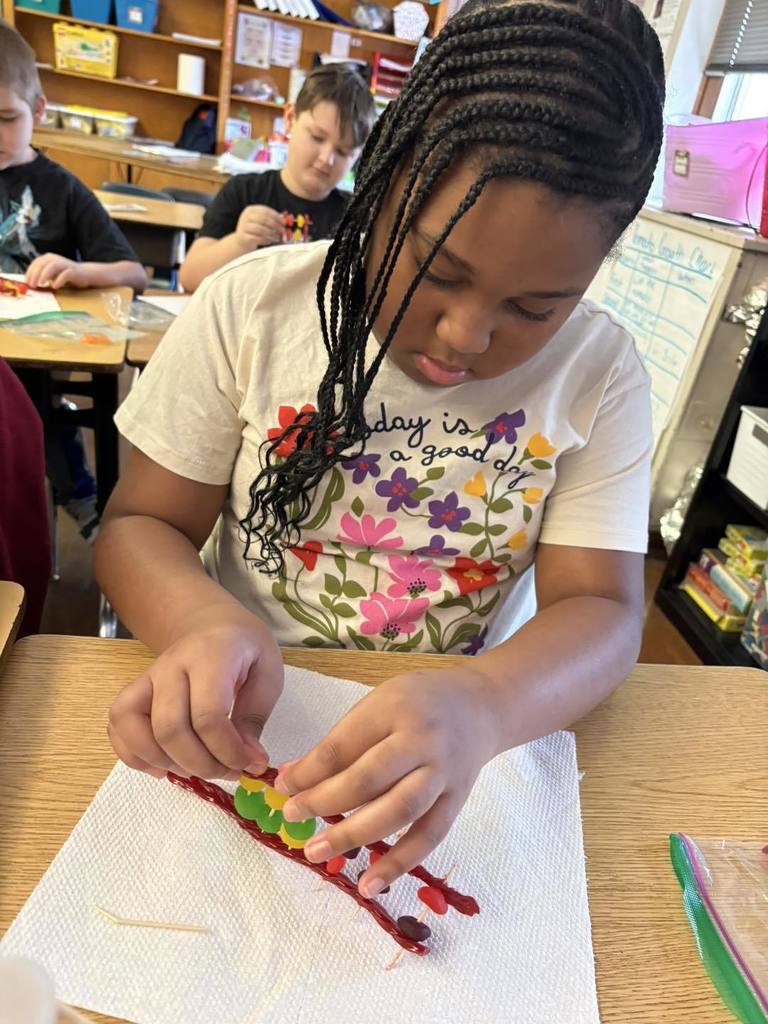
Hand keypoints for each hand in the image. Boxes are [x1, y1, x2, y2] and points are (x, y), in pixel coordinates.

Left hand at [25, 253, 91, 289]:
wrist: (85, 274)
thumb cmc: (66, 275)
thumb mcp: (52, 274)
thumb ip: (42, 275)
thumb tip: (30, 282)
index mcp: (49, 258)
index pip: (36, 263)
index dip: (30, 272)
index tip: (27, 282)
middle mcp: (55, 259)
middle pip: (42, 264)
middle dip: (35, 275)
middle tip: (32, 285)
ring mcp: (64, 264)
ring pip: (52, 267)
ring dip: (45, 275)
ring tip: (41, 284)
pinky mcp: (73, 271)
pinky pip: (65, 274)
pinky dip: (59, 280)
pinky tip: (55, 286)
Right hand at [107, 616, 283, 780]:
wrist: (213, 624)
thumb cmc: (244, 649)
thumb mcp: (268, 673)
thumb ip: (255, 717)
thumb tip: (247, 761)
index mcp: (210, 656)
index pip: (208, 715)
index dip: (228, 751)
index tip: (249, 764)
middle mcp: (171, 665)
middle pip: (169, 727)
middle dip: (200, 763)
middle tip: (227, 771)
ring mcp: (146, 678)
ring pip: (132, 726)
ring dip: (164, 761)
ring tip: (196, 769)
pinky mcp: (133, 692)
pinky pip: (117, 727)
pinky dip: (134, 756)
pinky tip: (164, 766)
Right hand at [234, 205, 283, 251]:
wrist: (241, 242)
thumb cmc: (254, 231)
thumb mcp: (261, 223)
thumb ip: (271, 219)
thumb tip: (284, 218)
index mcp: (250, 210)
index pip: (265, 210)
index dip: (276, 216)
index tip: (284, 222)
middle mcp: (246, 217)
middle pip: (263, 219)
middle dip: (275, 225)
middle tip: (282, 231)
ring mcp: (243, 227)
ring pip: (261, 229)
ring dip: (272, 234)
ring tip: (277, 237)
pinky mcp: (243, 237)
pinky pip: (257, 238)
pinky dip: (265, 240)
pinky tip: (269, 241)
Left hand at [274, 667, 500, 893]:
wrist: (481, 706)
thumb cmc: (419, 702)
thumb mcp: (378, 703)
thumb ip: (341, 741)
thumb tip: (292, 777)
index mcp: (394, 708)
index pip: (343, 745)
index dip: (308, 771)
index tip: (282, 787)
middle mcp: (422, 740)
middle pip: (369, 779)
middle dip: (324, 802)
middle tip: (291, 818)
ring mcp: (443, 773)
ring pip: (398, 810)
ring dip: (354, 835)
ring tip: (315, 851)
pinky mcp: (457, 800)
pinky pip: (428, 836)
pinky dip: (399, 863)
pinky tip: (369, 884)